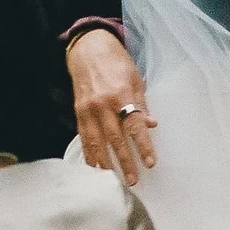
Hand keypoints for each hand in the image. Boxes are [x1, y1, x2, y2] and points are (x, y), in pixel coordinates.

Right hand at [69, 28, 159, 184]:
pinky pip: (84, 138)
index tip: (150, 163)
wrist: (88, 50)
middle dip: (125, 161)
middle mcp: (103, 104)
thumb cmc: (116, 63)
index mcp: (121, 94)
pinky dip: (89, 154)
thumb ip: (141, 104)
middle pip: (116, 139)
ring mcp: (88, 110)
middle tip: (134, 179)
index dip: (143, 145)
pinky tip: (94, 167)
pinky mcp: (78, 112)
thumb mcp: (135, 79)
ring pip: (97, 142)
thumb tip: (151, 125)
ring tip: (114, 179)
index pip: (134, 125)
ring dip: (106, 163)